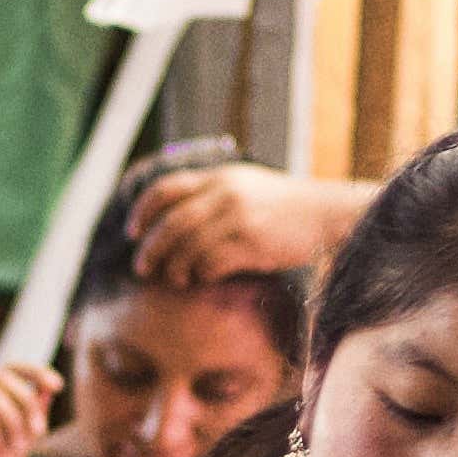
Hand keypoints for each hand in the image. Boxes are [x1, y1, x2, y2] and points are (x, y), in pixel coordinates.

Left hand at [130, 166, 370, 285]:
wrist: (325, 214)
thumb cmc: (282, 206)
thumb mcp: (245, 185)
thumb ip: (212, 192)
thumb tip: (172, 214)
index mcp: (218, 177)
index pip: (165, 189)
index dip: (142, 212)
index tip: (133, 232)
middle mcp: (224, 194)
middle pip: (171, 224)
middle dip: (150, 249)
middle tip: (142, 267)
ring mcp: (238, 219)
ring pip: (188, 248)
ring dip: (174, 267)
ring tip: (175, 278)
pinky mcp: (252, 244)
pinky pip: (211, 264)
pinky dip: (200, 275)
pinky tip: (201, 279)